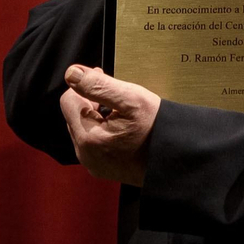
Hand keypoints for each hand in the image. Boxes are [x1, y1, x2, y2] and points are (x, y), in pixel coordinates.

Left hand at [59, 66, 160, 185]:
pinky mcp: (102, 169)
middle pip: (74, 116)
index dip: (84, 86)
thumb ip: (98, 85)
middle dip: (90, 103)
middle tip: (115, 99)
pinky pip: (92, 144)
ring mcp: (94, 164)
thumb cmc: (157, 129)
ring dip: (96, 118)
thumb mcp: (131, 99)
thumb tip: (72, 74)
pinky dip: (102, 133)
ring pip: (82, 130)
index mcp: (88, 138)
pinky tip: (121, 130)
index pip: (68, 101)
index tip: (102, 79)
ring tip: (120, 115)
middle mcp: (86, 155)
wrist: (174, 157)